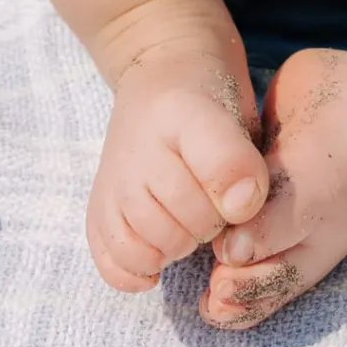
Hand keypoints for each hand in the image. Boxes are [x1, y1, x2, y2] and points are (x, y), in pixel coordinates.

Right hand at [85, 47, 270, 291]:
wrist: (164, 75)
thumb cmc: (209, 101)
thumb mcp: (233, 115)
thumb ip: (235, 160)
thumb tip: (238, 211)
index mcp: (178, 122)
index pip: (218, 193)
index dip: (241, 202)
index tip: (246, 184)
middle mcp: (136, 157)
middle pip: (185, 232)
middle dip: (210, 226)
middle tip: (215, 198)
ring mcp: (112, 186)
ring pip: (149, 253)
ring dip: (177, 246)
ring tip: (191, 217)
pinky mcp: (99, 212)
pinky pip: (113, 264)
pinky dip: (136, 271)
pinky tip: (159, 259)